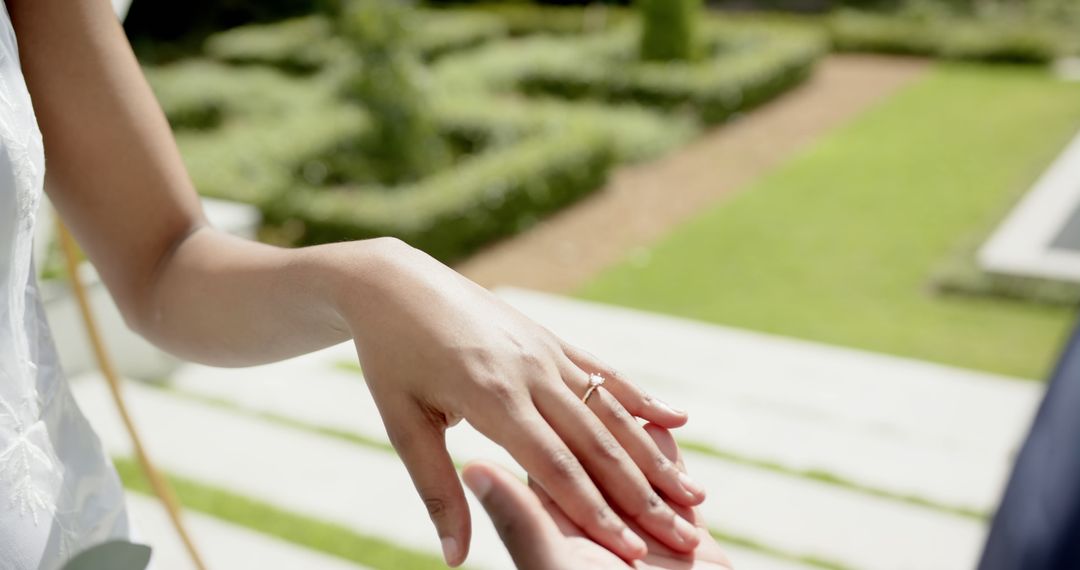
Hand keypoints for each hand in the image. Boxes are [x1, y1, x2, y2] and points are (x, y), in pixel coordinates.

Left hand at [336, 240, 704, 565]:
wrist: (396, 282)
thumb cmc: (391, 359)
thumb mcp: (403, 425)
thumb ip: (437, 491)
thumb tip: (454, 559)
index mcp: (491, 398)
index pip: (554, 467)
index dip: (595, 512)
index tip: (628, 550)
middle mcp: (530, 373)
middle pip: (596, 444)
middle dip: (639, 494)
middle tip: (678, 535)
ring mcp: (546, 351)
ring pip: (611, 411)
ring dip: (652, 456)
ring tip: (691, 492)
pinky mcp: (553, 338)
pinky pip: (605, 373)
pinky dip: (642, 399)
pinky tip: (676, 420)